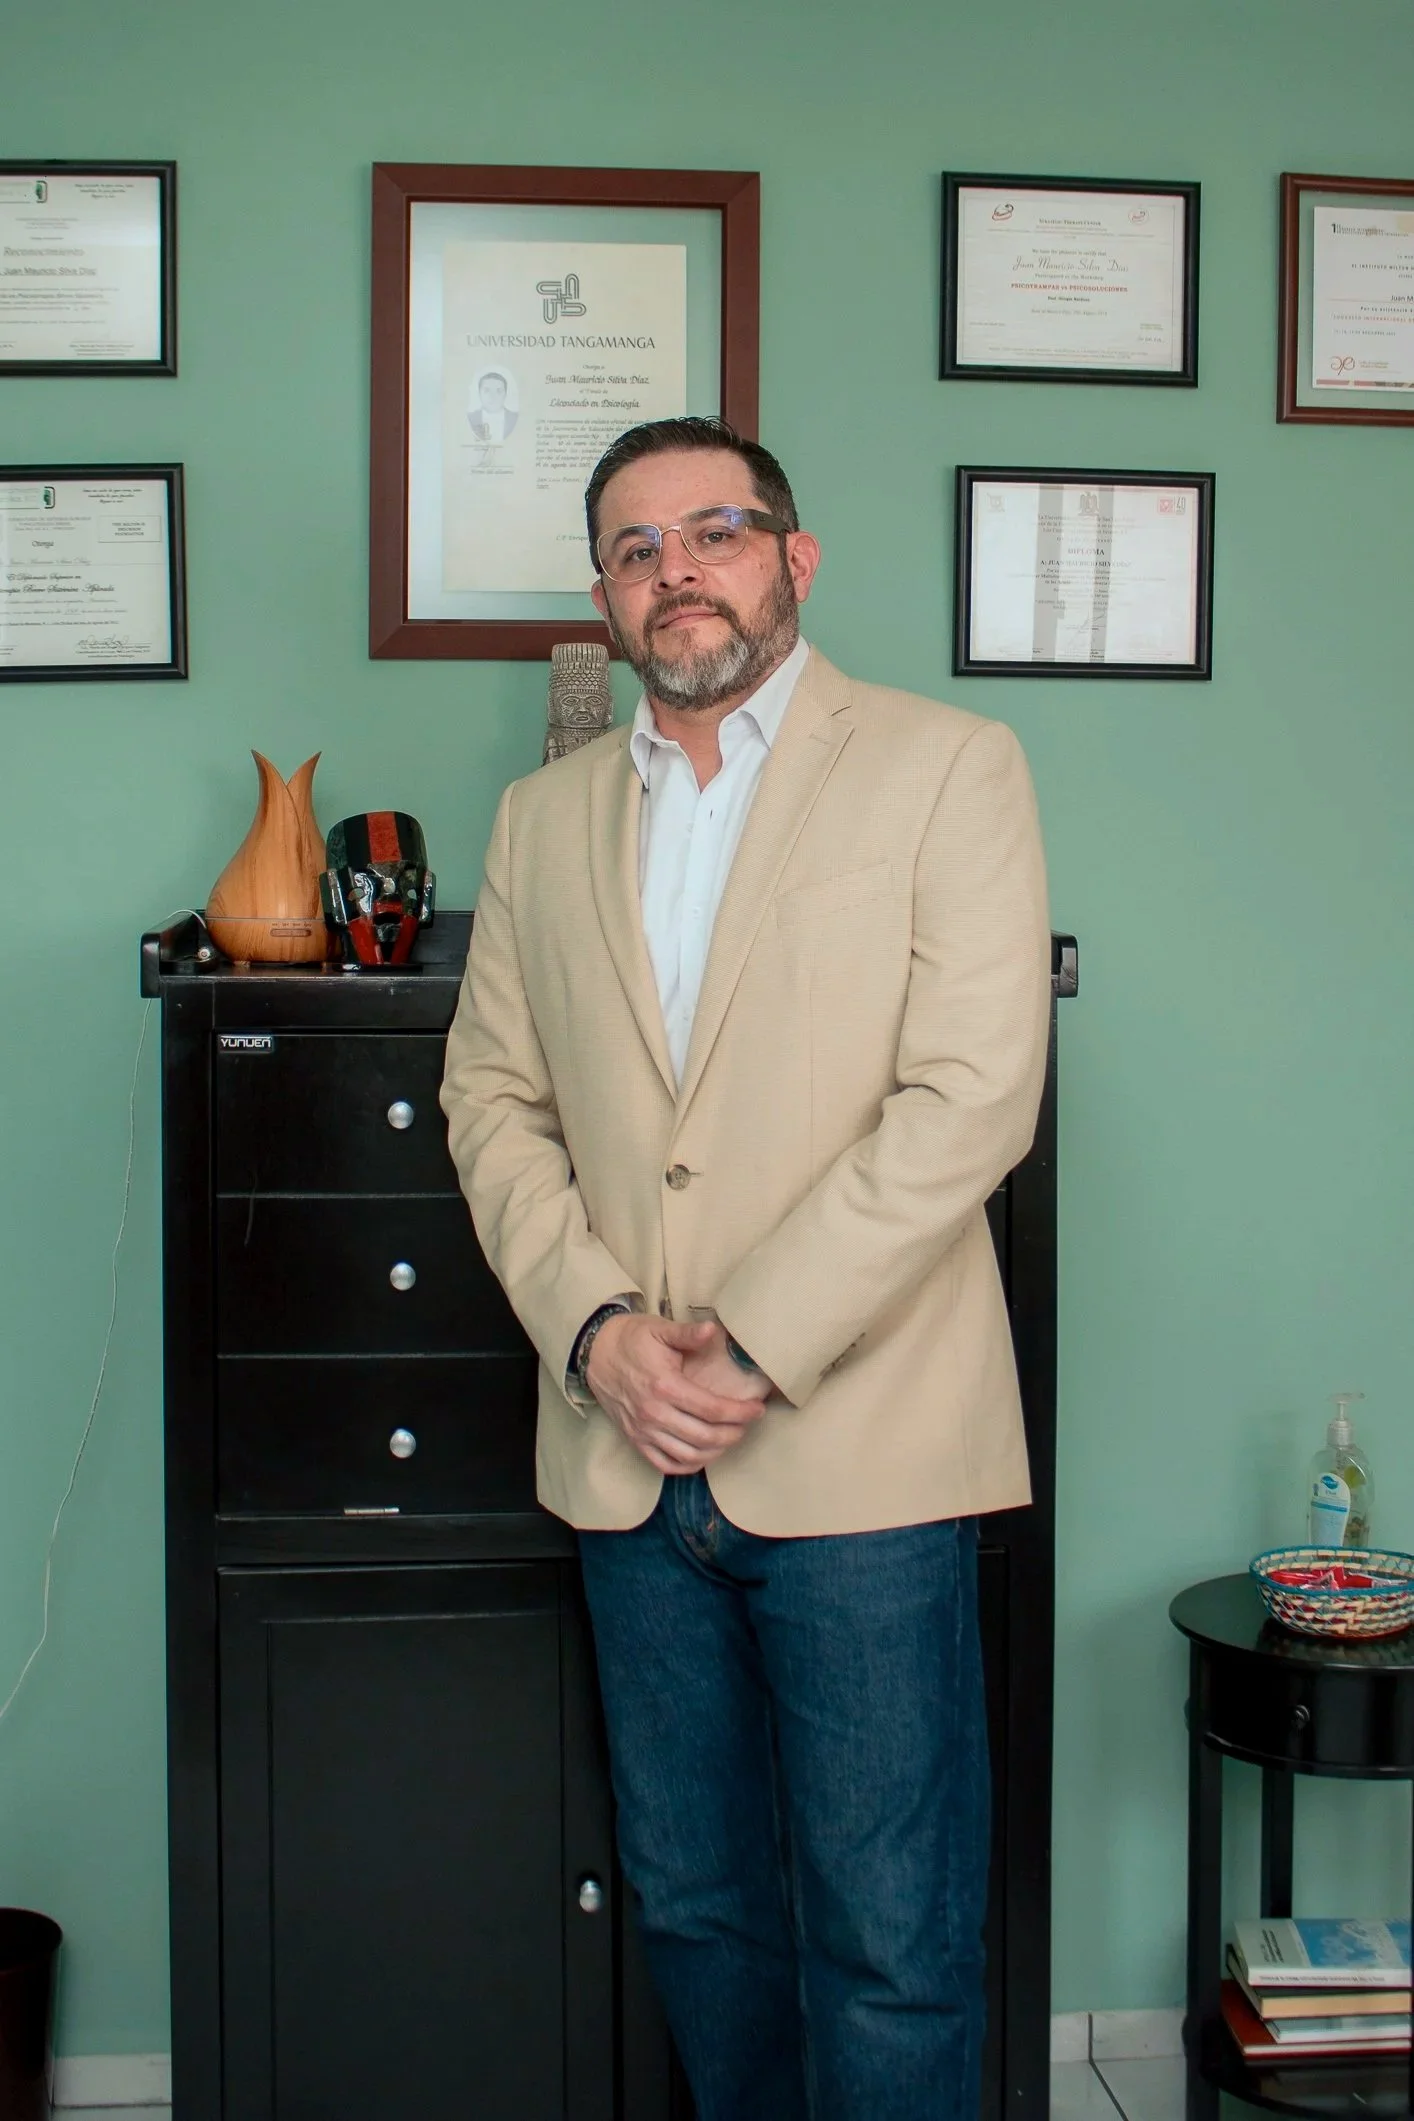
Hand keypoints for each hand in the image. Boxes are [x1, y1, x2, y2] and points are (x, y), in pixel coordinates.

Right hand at [585, 1315, 766, 1476]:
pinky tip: (703, 1455)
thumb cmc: (631, 1339)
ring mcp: (643, 1430)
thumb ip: (689, 1333)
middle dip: (733, 1433)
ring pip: (688, 1455)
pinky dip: (688, 1465)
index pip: (712, 1408)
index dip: (739, 1412)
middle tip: (747, 1424)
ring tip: (730, 1437)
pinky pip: (665, 1464)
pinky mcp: (634, 1439)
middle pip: (705, 1436)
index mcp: (665, 1385)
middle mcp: (653, 1413)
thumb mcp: (660, 1329)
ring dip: (716, 1451)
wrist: (594, 1353)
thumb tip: (714, 1330)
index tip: (757, 1409)